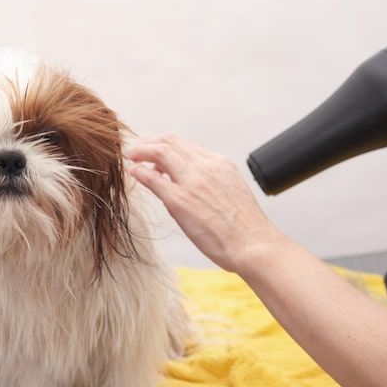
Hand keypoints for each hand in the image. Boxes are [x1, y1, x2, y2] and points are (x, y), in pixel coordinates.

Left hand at [128, 134, 283, 272]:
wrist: (254, 244)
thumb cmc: (245, 228)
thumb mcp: (232, 192)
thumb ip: (213, 182)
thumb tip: (196, 186)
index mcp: (220, 164)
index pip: (185, 146)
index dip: (165, 145)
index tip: (154, 152)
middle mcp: (206, 167)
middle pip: (170, 142)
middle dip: (149, 143)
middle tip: (137, 151)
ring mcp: (192, 182)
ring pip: (160, 152)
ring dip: (141, 151)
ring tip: (132, 158)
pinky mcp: (180, 201)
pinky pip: (152, 178)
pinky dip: (139, 171)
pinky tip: (133, 172)